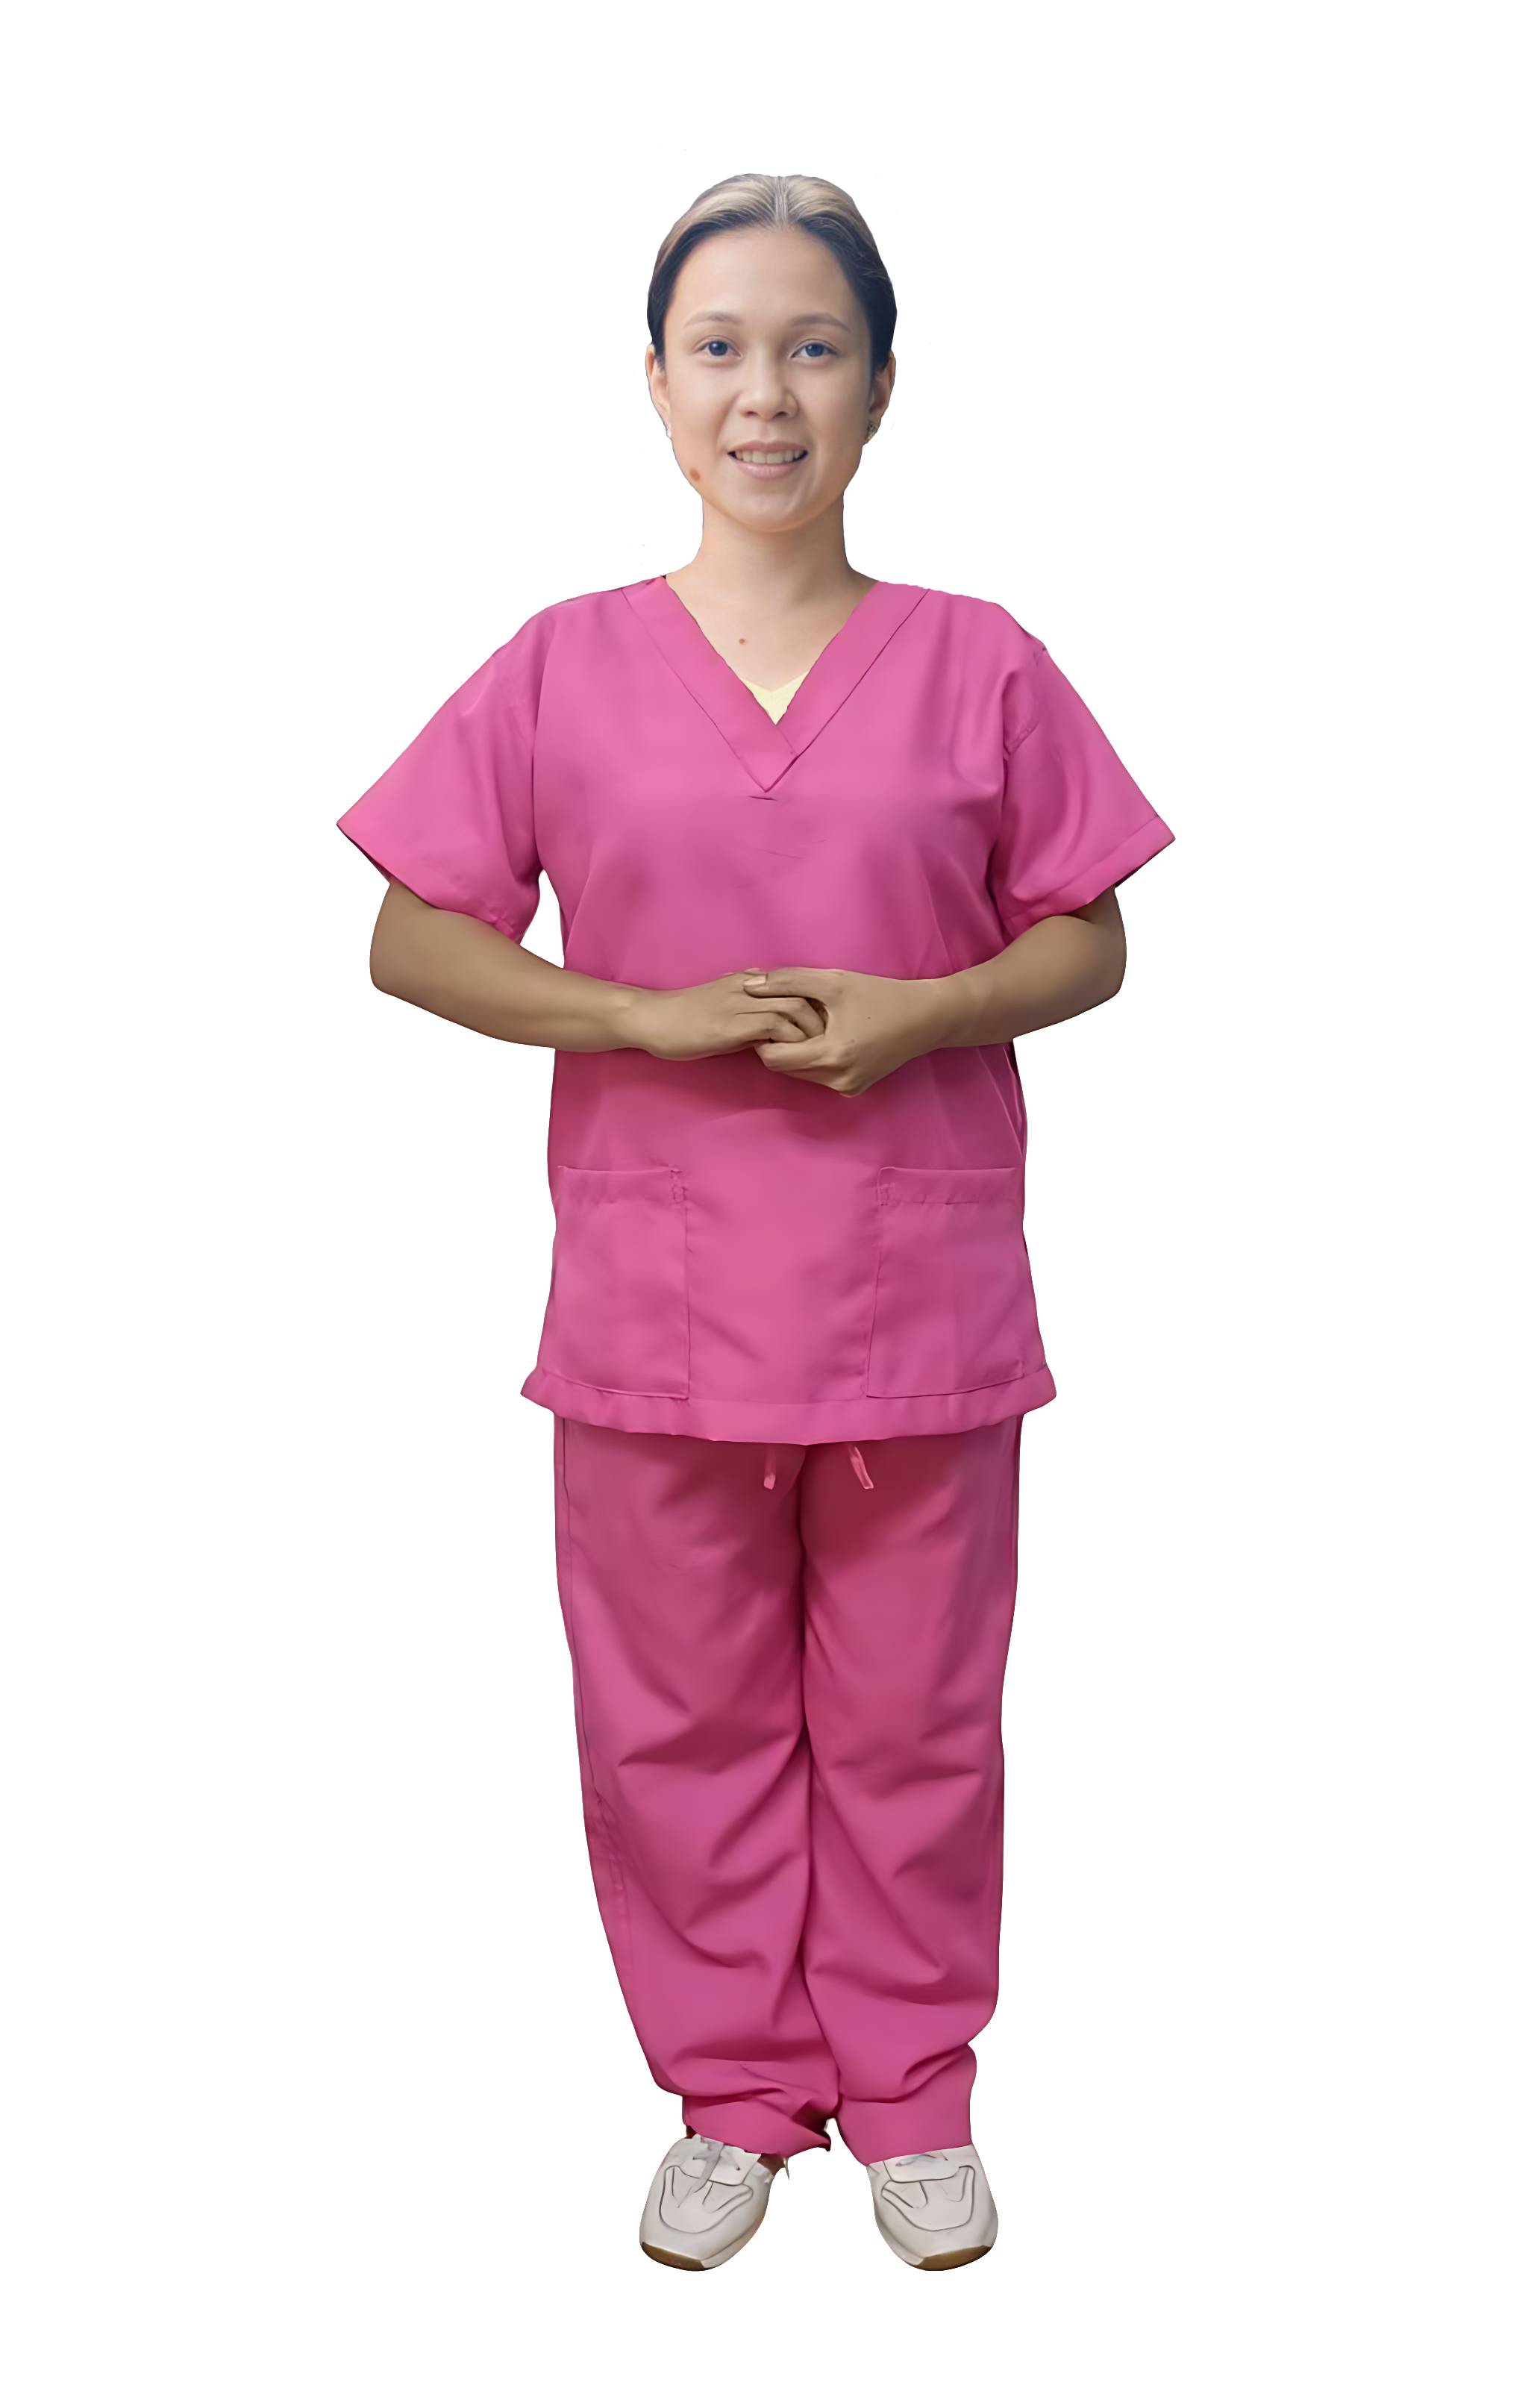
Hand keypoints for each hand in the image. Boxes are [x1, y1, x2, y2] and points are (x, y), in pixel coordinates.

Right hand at [625, 970, 825, 1061]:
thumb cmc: (683, 1016)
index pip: (796, 984)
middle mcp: (748, 986)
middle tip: (829, 1042)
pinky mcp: (730, 1025)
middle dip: (821, 1019)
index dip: (815, 1005)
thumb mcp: (721, 1000)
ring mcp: (739, 1004)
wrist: (651, 1018)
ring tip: (815, 1052)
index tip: (825, 1027)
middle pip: (802, 993)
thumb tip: (773, 1011)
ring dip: (809, 1032)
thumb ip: (748, 1002)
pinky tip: (789, 1056)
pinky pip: (773, 1027)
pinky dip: (787, 1041)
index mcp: (748, 980)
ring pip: (792, 1007)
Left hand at [741, 967, 955, 1094]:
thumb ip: (788, 981)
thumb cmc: (880, 995)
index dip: (762, 1037)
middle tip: (782, 1016)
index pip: (773, 1059)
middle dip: (778, 1044)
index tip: (766, 1015)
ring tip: (806, 1023)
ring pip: (800, 1073)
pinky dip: (814, 1058)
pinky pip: (819, 1076)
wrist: (926, 1018)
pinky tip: (825, 1035)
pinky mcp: (854, 1089)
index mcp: (832, 1055)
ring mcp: (847, 1088)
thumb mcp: (833, 981)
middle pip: (784, 1068)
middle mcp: (838, 1080)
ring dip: (796, 1051)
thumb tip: (749, 985)